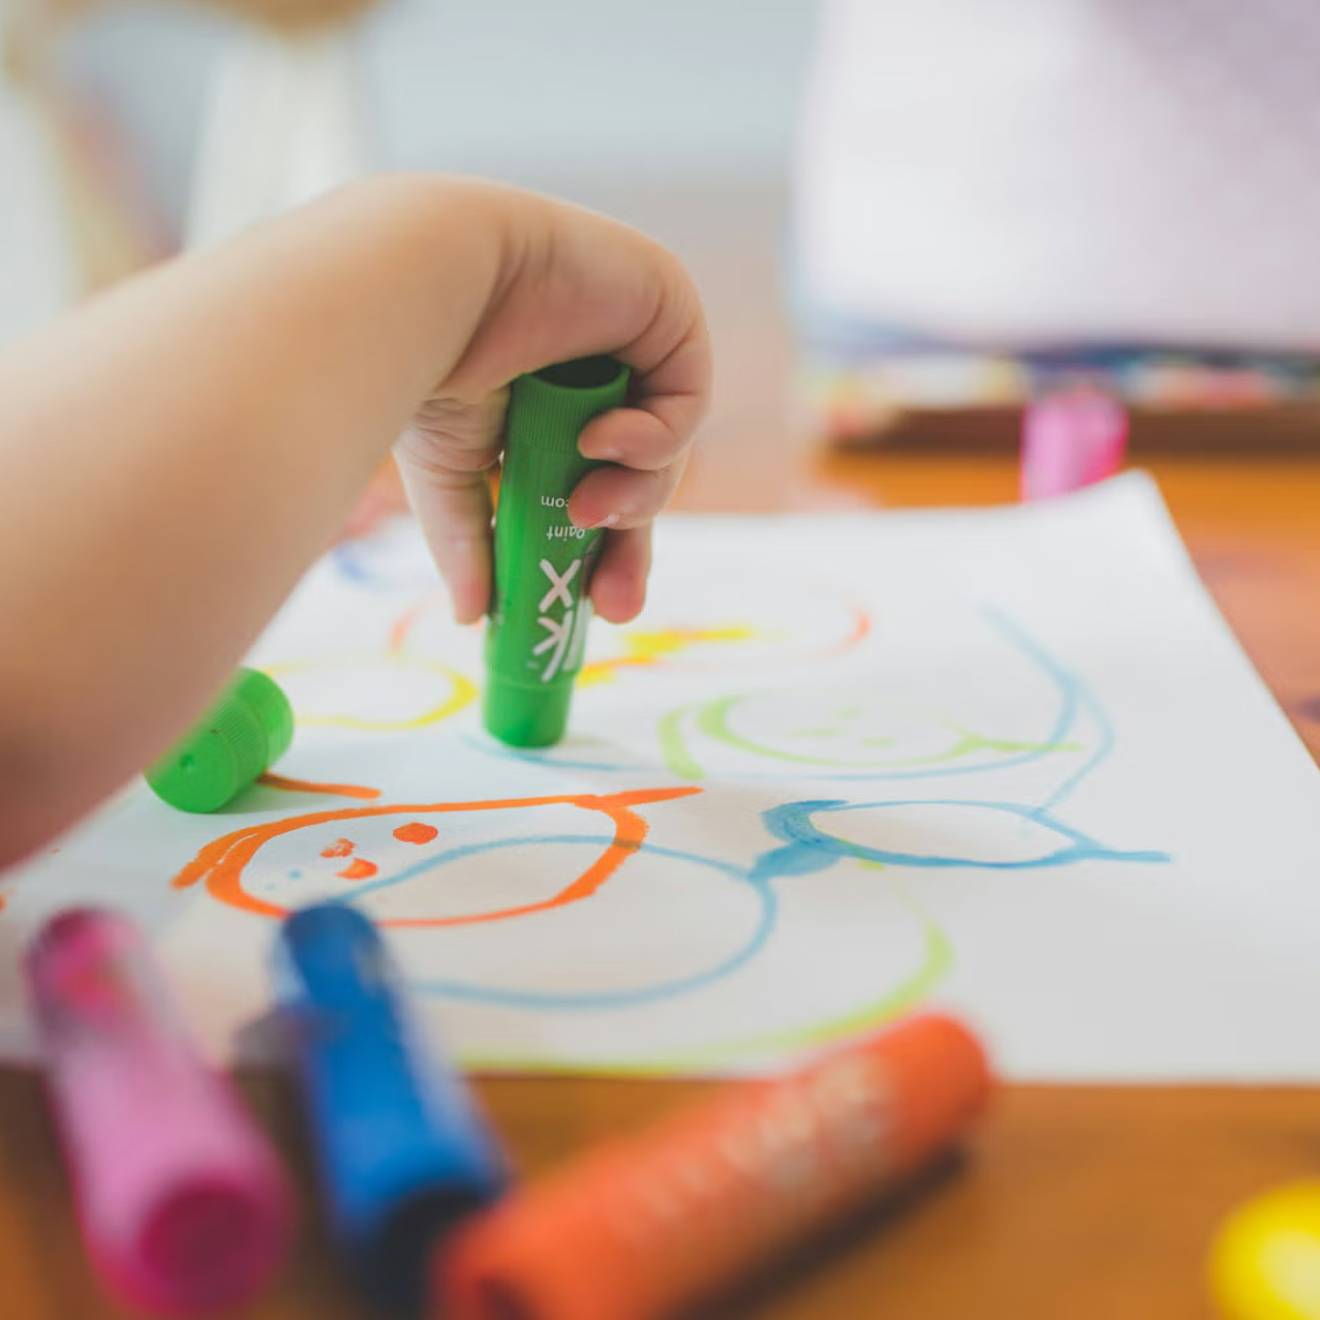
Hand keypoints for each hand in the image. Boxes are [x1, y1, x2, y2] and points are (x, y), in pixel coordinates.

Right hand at [393, 185, 710, 625]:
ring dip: (636, 495)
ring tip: (587, 509)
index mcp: (545, 404)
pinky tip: (605, 441)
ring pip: (665, 451)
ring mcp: (632, 338)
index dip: (600, 550)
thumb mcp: (450, 473)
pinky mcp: (666, 309)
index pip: (592, 487)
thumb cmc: (424, 360)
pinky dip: (654, 437)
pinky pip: (687, 401)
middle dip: (630, 545)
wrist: (429, 282)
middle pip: (640, 479)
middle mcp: (592, 371)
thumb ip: (471, 540)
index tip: (595, 609)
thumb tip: (472, 617)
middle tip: (616, 605)